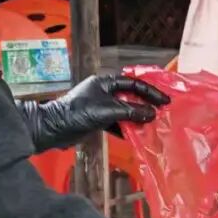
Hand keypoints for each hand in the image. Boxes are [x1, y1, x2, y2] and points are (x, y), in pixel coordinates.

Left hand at [20, 74, 169, 152]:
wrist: (53, 128)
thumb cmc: (77, 113)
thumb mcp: (106, 111)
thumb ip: (130, 112)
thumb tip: (152, 114)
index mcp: (105, 82)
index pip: (133, 83)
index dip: (151, 92)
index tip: (165, 101)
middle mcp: (104, 92)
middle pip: (131, 96)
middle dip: (146, 104)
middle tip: (162, 112)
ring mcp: (101, 106)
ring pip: (125, 110)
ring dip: (138, 117)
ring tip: (152, 125)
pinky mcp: (98, 119)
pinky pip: (118, 122)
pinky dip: (127, 128)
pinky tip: (137, 135)